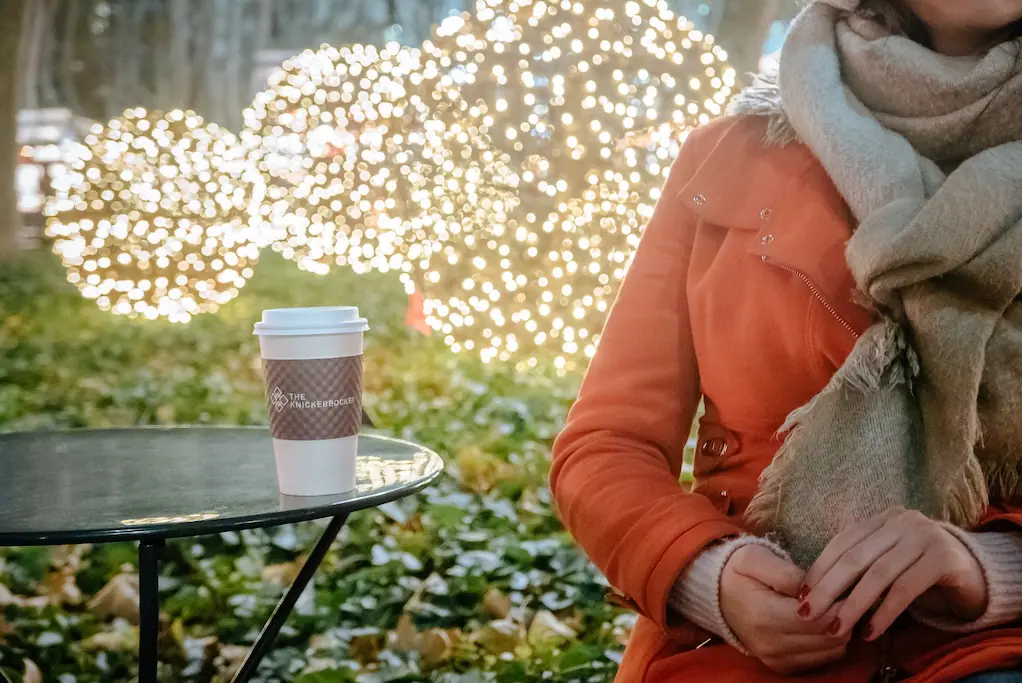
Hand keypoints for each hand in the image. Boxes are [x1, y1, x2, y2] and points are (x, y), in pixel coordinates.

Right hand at [720, 544, 849, 673]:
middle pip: (833, 637)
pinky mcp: (782, 667)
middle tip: (840, 593)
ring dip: (839, 629)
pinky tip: (819, 623)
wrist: (716, 594)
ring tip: (830, 607)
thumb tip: (813, 591)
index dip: (841, 600)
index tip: (842, 583)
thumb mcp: (755, 558)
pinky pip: (824, 659)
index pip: (824, 619)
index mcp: (765, 616)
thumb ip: (786, 573)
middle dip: (843, 615)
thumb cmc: (738, 572)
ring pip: (833, 650)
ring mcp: (776, 660)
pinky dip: (828, 642)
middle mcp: (771, 644)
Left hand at [799, 507, 987, 640]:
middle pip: (854, 557)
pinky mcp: (942, 559)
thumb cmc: (919, 571)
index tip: (802, 595)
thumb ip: (859, 567)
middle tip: (808, 614)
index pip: (841, 542)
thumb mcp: (887, 562)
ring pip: (877, 574)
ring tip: (836, 629)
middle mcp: (900, 521)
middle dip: (827, 588)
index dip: (819, 569)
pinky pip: (904, 588)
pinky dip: (884, 612)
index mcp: (881, 519)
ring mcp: (923, 536)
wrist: (975, 573)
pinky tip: (870, 631)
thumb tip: (814, 593)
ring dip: (853, 605)